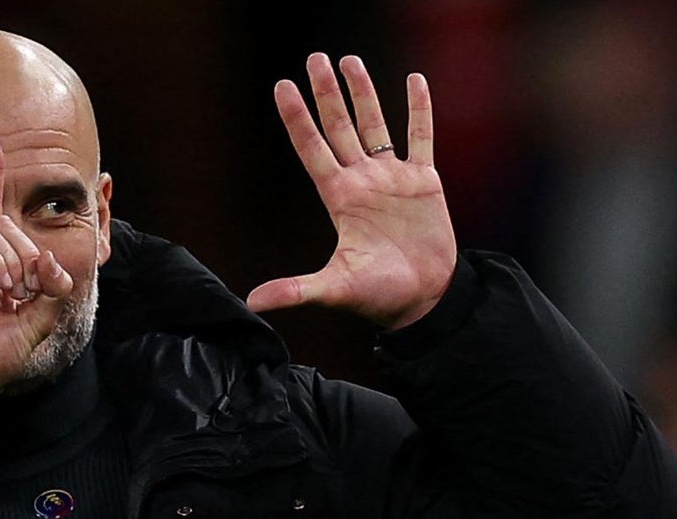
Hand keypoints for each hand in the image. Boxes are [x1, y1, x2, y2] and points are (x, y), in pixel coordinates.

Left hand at [246, 54, 457, 329]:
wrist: (424, 301)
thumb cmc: (378, 297)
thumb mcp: (334, 290)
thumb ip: (295, 290)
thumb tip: (252, 304)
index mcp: (340, 199)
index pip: (313, 149)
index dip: (298, 119)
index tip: (282, 87)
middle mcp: (362, 182)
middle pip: (340, 127)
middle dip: (327, 93)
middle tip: (314, 57)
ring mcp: (393, 179)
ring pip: (376, 125)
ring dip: (364, 93)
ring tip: (349, 60)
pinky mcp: (425, 183)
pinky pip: (421, 137)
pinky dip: (419, 110)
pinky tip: (414, 80)